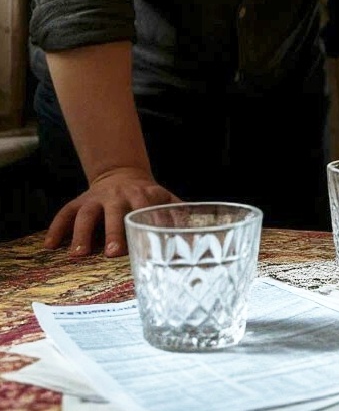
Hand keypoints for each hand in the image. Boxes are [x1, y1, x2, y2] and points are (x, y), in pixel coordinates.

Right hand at [44, 167, 180, 257]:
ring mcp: (96, 198)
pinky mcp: (79, 201)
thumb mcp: (163, 198)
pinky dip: (56, 228)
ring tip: (77, 255)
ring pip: (86, 213)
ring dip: (81, 232)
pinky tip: (50, 246)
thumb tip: (198, 231)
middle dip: (114, 231)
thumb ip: (177, 211)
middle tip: (113, 254)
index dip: (144, 221)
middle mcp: (118, 194)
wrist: (122, 174)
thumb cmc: (147, 196)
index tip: (146, 241)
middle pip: (114, 211)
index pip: (144, 206)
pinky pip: (64, 212)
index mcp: (142, 194)